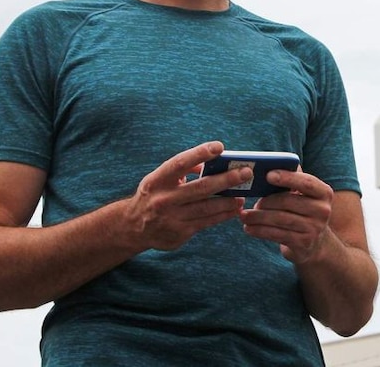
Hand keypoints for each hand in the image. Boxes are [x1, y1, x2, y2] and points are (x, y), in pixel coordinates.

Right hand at [124, 141, 250, 250]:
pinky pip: (207, 222)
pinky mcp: (180, 233)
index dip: (200, 153)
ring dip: (228, 200)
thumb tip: (210, 163)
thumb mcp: (160, 179)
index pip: (180, 163)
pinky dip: (223, 214)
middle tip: (246, 172)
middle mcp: (163, 199)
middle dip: (226, 179)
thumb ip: (183, 170)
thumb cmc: (154, 195)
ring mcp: (172, 218)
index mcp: (157, 180)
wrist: (133, 227)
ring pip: (207, 207)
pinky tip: (234, 209)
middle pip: (200, 187)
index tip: (219, 146)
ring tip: (243, 194)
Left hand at [238, 168, 333, 263]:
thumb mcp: (303, 194)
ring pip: (280, 219)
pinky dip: (260, 231)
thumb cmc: (302, 210)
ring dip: (258, 217)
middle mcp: (323, 210)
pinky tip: (248, 228)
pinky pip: (277, 234)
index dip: (287, 178)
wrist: (314, 243)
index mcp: (324, 192)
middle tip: (250, 202)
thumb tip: (272, 163)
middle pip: (288, 202)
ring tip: (244, 216)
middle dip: (266, 201)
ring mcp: (315, 228)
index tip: (268, 175)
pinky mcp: (304, 244)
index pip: (306, 182)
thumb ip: (293, 178)